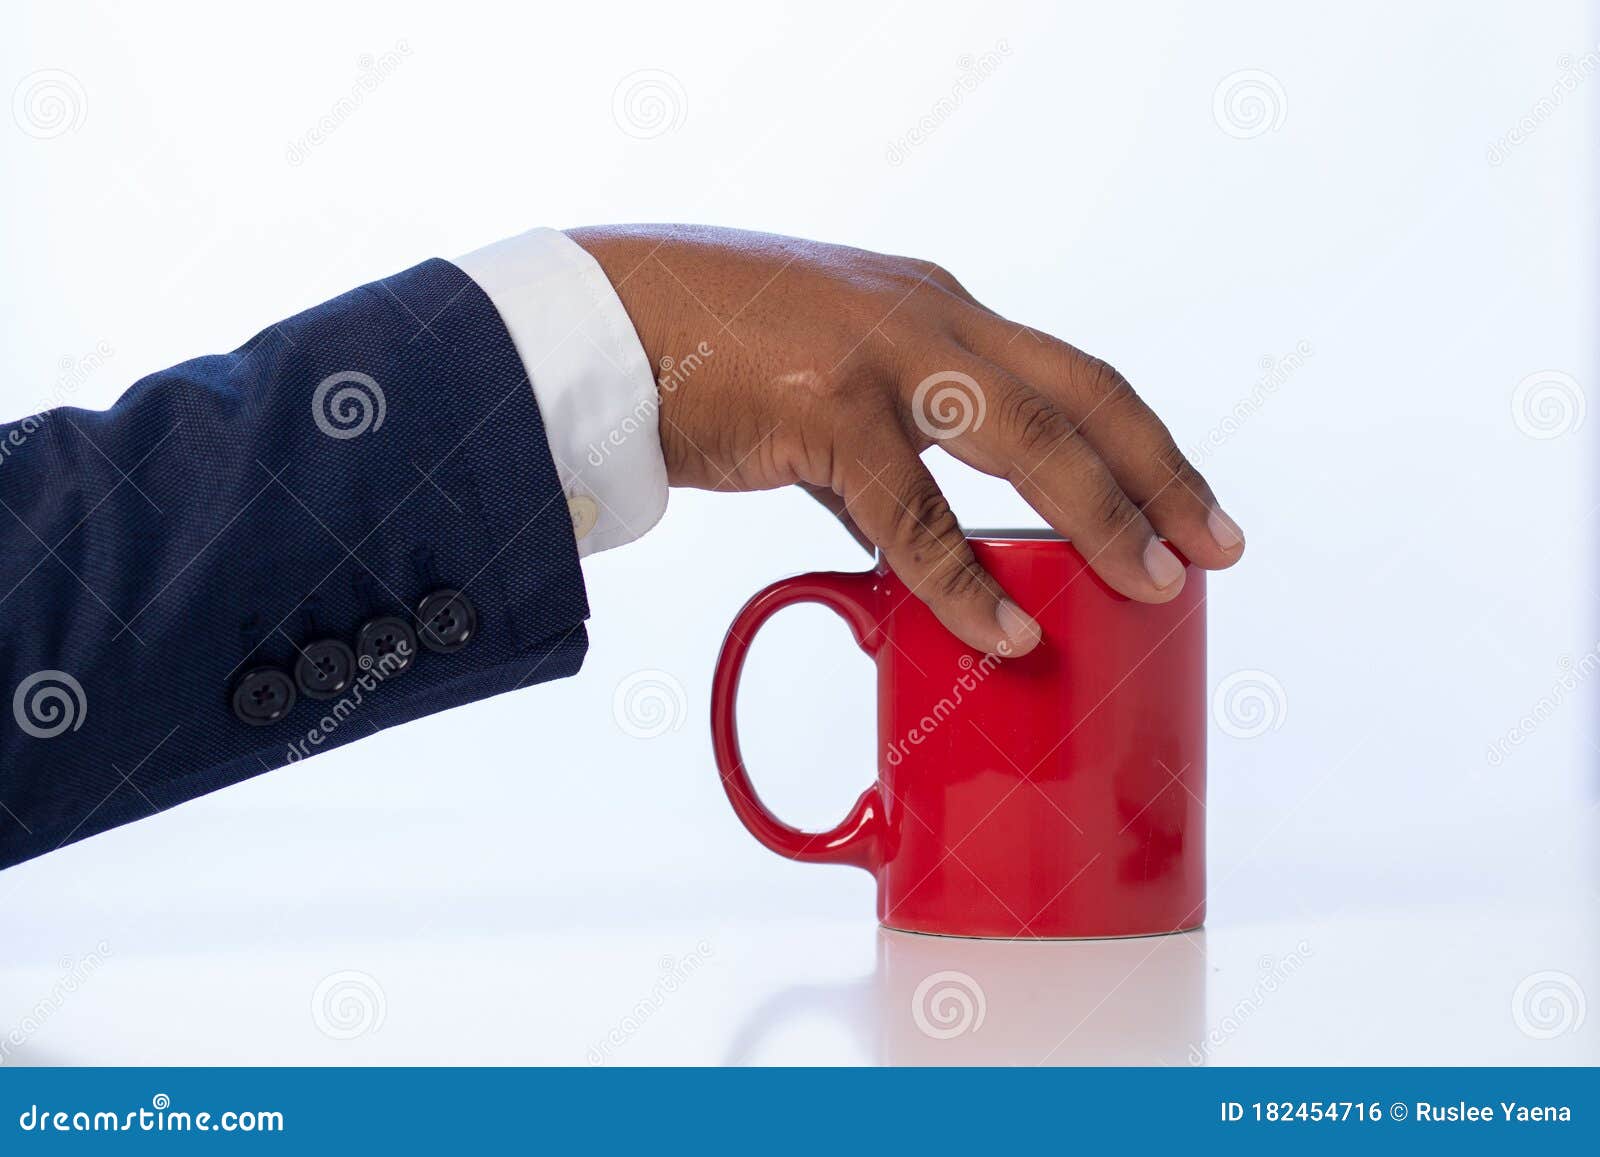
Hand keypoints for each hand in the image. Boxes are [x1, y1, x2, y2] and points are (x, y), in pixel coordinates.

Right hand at [567, 224, 1243, 656]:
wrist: (603, 321)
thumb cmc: (706, 355)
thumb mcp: (820, 391)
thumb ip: (873, 462)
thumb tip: (907, 550)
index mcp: (934, 312)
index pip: (1072, 375)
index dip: (1144, 443)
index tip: (1193, 506)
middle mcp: (929, 319)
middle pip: (1084, 394)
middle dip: (1161, 474)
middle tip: (1217, 546)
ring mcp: (884, 355)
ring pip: (1029, 438)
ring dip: (1102, 515)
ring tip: (1152, 581)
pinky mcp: (826, 408)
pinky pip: (914, 513)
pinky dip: (964, 578)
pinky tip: (1003, 626)